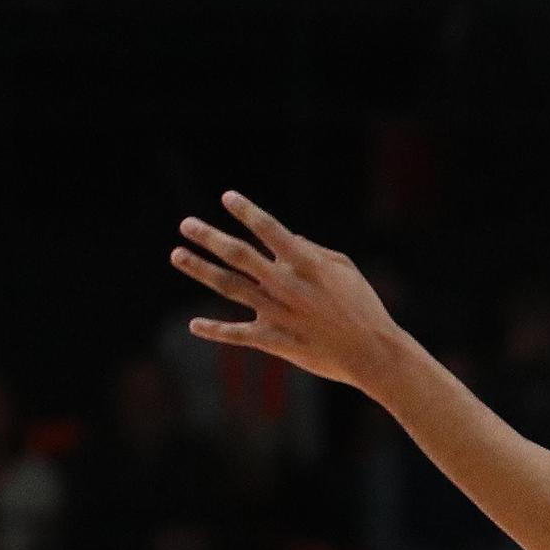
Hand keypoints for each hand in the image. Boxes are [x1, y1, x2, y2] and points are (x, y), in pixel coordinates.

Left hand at [171, 193, 401, 392]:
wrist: (371, 352)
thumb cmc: (363, 306)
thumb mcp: (346, 270)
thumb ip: (315, 251)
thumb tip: (290, 238)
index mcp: (308, 264)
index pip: (271, 230)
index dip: (248, 212)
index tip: (227, 197)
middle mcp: (287, 285)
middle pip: (239, 256)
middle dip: (210, 237)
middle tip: (187, 224)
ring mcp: (278, 313)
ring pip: (230, 287)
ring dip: (201, 270)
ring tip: (178, 255)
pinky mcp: (274, 341)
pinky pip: (236, 334)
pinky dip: (214, 329)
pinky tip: (193, 324)